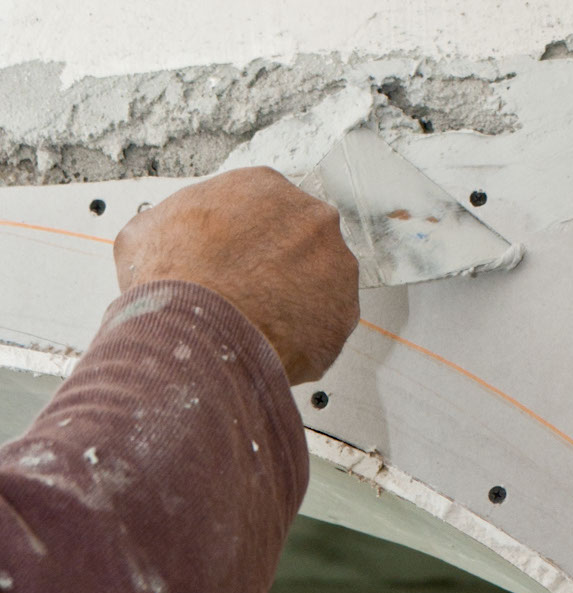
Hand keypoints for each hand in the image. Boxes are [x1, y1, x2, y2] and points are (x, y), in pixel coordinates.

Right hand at [113, 166, 359, 384]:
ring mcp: (337, 266)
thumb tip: (171, 238)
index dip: (246, 241)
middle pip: (300, 242)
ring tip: (259, 325)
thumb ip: (174, 224)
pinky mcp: (346, 313)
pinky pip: (326, 326)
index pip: (265, 210)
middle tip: (250, 295)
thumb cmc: (171, 281)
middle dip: (278, 268)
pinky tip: (273, 346)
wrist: (197, 333)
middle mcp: (312, 218)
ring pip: (320, 283)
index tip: (236, 263)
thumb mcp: (146, 232)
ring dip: (296, 301)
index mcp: (265, 187)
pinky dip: (304, 338)